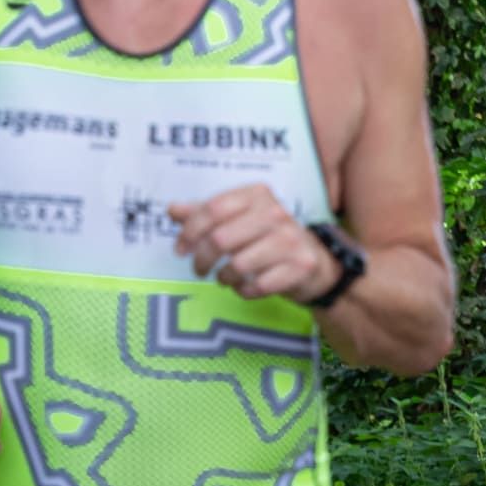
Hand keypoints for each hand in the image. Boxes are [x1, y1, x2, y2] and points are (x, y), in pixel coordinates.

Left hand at [168, 185, 338, 304]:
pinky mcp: (299, 266)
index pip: (213, 209)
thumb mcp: (238, 219)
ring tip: (225, 277)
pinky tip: (245, 286)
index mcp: (257, 194)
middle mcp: (275, 213)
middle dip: (202, 259)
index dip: (190, 231)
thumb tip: (172, 209)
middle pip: (220, 239)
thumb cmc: (266, 238)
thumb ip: (205, 214)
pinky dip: (244, 290)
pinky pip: (258, 286)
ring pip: (238, 265)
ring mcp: (290, 240)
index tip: (181, 248)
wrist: (313, 262)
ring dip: (224, 277)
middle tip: (199, 269)